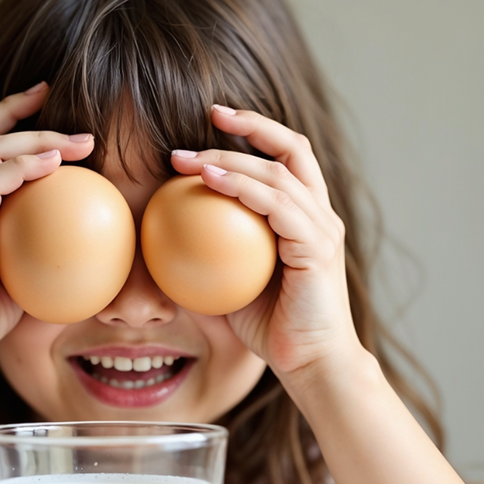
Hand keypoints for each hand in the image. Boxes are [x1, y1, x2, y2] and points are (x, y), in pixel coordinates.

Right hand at [0, 82, 94, 372]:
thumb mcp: (14, 278)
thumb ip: (35, 252)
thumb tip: (84, 248)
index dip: (7, 117)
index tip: (43, 99)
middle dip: (24, 114)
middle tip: (70, 116)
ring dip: (35, 138)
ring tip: (78, 141)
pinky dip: (21, 167)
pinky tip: (53, 164)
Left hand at [169, 105, 362, 381]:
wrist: (312, 366)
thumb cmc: (273, 329)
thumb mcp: (233, 284)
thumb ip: (211, 254)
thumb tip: (160, 239)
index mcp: (308, 217)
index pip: (289, 156)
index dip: (256, 129)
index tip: (214, 117)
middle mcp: (322, 216)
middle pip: (292, 149)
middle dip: (246, 127)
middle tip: (202, 119)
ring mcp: (323, 230)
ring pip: (278, 173)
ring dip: (230, 158)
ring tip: (187, 158)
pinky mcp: (316, 249)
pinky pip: (276, 206)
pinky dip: (241, 187)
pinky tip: (208, 182)